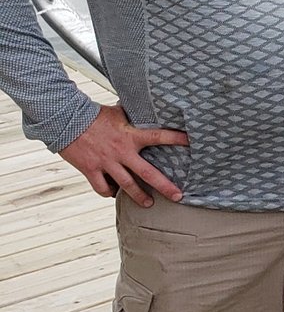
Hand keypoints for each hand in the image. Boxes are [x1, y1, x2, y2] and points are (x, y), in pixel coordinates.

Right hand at [57, 105, 187, 205]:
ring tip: (148, 203)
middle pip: (148, 174)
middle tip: (178, 197)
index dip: (176, 139)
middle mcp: (121, 151)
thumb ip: (132, 117)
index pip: (159, 136)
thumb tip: (146, 107)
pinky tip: (114, 195)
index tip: (192, 142)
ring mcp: (106, 162)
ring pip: (126, 185)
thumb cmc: (92, 114)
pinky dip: (109, 193)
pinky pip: (102, 187)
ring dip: (139, 196)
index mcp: (130, 135)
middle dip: (165, 187)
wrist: (64, 117)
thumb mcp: (117, 113)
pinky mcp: (90, 169)